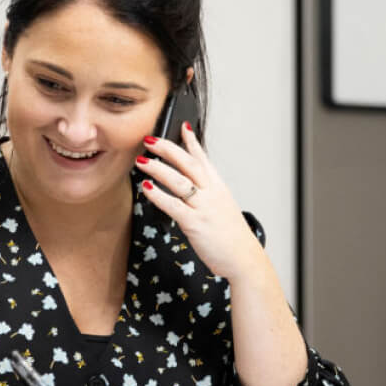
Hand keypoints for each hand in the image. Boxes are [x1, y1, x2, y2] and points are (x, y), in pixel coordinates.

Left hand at [137, 124, 261, 280]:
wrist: (244, 259)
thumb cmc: (231, 237)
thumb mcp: (223, 208)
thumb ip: (207, 195)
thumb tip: (190, 188)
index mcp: (218, 188)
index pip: (203, 159)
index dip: (192, 141)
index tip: (182, 126)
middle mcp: (211, 194)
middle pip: (187, 163)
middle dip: (167, 149)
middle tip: (149, 139)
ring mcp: (204, 208)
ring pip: (178, 181)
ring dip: (157, 168)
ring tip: (141, 161)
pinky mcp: (195, 224)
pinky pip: (173, 205)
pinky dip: (158, 195)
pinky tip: (146, 188)